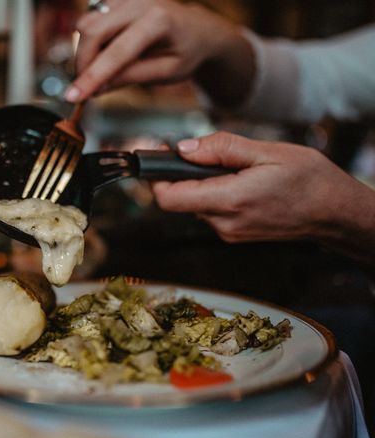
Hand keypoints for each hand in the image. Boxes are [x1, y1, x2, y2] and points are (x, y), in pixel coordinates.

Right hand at [66, 0, 251, 104]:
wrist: (197, 30)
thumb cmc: (186, 53)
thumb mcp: (166, 73)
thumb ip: (131, 77)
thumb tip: (96, 87)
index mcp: (159, 21)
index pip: (117, 53)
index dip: (92, 77)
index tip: (73, 96)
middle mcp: (140, 1)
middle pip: (91, 31)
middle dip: (82, 63)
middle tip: (85, 88)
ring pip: (86, 24)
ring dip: (86, 52)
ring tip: (103, 70)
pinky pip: (90, 19)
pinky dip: (91, 41)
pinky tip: (107, 53)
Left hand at [151, 132, 374, 264]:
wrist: (334, 212)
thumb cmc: (309, 180)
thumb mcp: (267, 152)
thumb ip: (221, 149)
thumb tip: (183, 148)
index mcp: (230, 201)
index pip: (169, 199)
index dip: (157, 177)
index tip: (161, 156)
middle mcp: (224, 224)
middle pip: (180, 200)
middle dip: (184, 174)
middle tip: (208, 154)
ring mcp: (228, 233)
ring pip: (195, 204)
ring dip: (202, 183)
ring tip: (236, 169)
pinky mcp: (233, 235)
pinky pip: (210, 211)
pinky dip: (215, 193)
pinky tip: (241, 183)